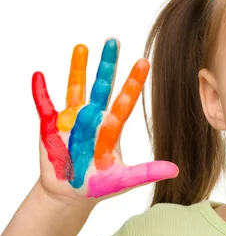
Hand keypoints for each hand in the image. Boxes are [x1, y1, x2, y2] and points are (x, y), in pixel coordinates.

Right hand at [32, 38, 177, 206]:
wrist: (69, 193)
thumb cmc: (98, 185)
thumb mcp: (123, 180)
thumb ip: (146, 173)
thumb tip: (176, 170)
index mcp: (111, 127)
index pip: (125, 101)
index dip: (134, 83)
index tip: (145, 62)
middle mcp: (93, 118)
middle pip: (102, 87)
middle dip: (108, 65)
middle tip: (114, 41)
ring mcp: (71, 120)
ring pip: (75, 90)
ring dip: (78, 69)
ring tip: (82, 46)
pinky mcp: (50, 128)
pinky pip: (44, 106)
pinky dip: (40, 92)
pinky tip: (39, 76)